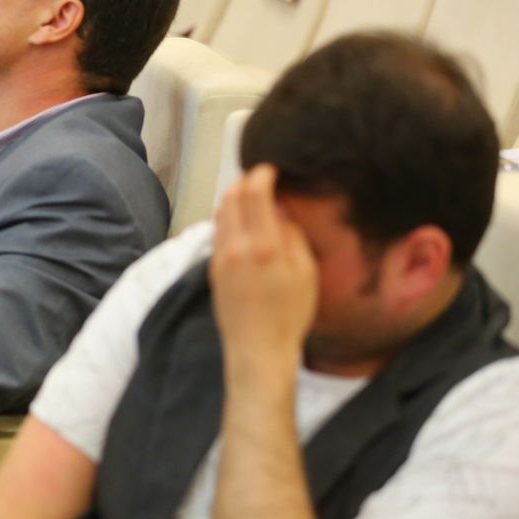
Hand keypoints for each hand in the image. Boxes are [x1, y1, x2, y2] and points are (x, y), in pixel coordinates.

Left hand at [210, 165, 316, 376]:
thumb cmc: (290, 315)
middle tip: (259, 178)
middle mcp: (236, 247)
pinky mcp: (213, 269)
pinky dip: (227, 217)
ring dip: (233, 197)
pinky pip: (217, 231)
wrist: (257, 349)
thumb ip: (293, 236)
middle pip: (231, 197)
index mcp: (263, 246)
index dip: (262, 174)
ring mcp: (220, 257)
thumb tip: (282, 210)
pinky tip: (241, 222)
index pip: (255, 194)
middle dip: (244, 181)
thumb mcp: (305, 273)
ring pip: (220, 212)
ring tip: (250, 196)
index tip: (271, 169)